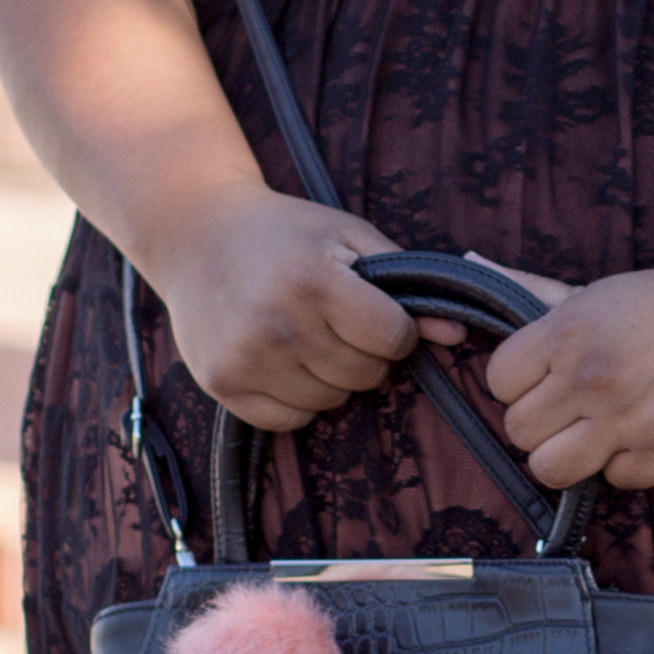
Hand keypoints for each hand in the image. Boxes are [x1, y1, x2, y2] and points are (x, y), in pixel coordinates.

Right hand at [133, 188, 410, 432]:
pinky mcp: (221, 384)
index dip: (395, 328)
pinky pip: (290, 420)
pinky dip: (297, 399)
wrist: (195, 234)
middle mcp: (276, 323)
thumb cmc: (286, 233)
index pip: (393, 339)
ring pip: (330, 402)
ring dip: (331, 376)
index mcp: (313, 279)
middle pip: (365, 375)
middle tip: (336, 321)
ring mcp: (245, 358)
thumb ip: (407, 284)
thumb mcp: (349, 237)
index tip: (373, 311)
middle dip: (365, 353)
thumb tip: (457, 334)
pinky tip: (281, 359)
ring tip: (305, 335)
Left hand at [473, 248, 653, 490]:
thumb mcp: (592, 291)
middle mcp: (593, 376)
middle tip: (572, 406)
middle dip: (541, 421)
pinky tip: (643, 433)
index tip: (545, 377)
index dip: (518, 383)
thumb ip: (529, 290)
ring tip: (595, 431)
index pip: (498, 382)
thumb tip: (469, 266)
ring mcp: (629, 417)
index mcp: (568, 331)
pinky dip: (628, 463)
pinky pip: (616, 480)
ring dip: (569, 454)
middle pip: (517, 431)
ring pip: (551, 470)